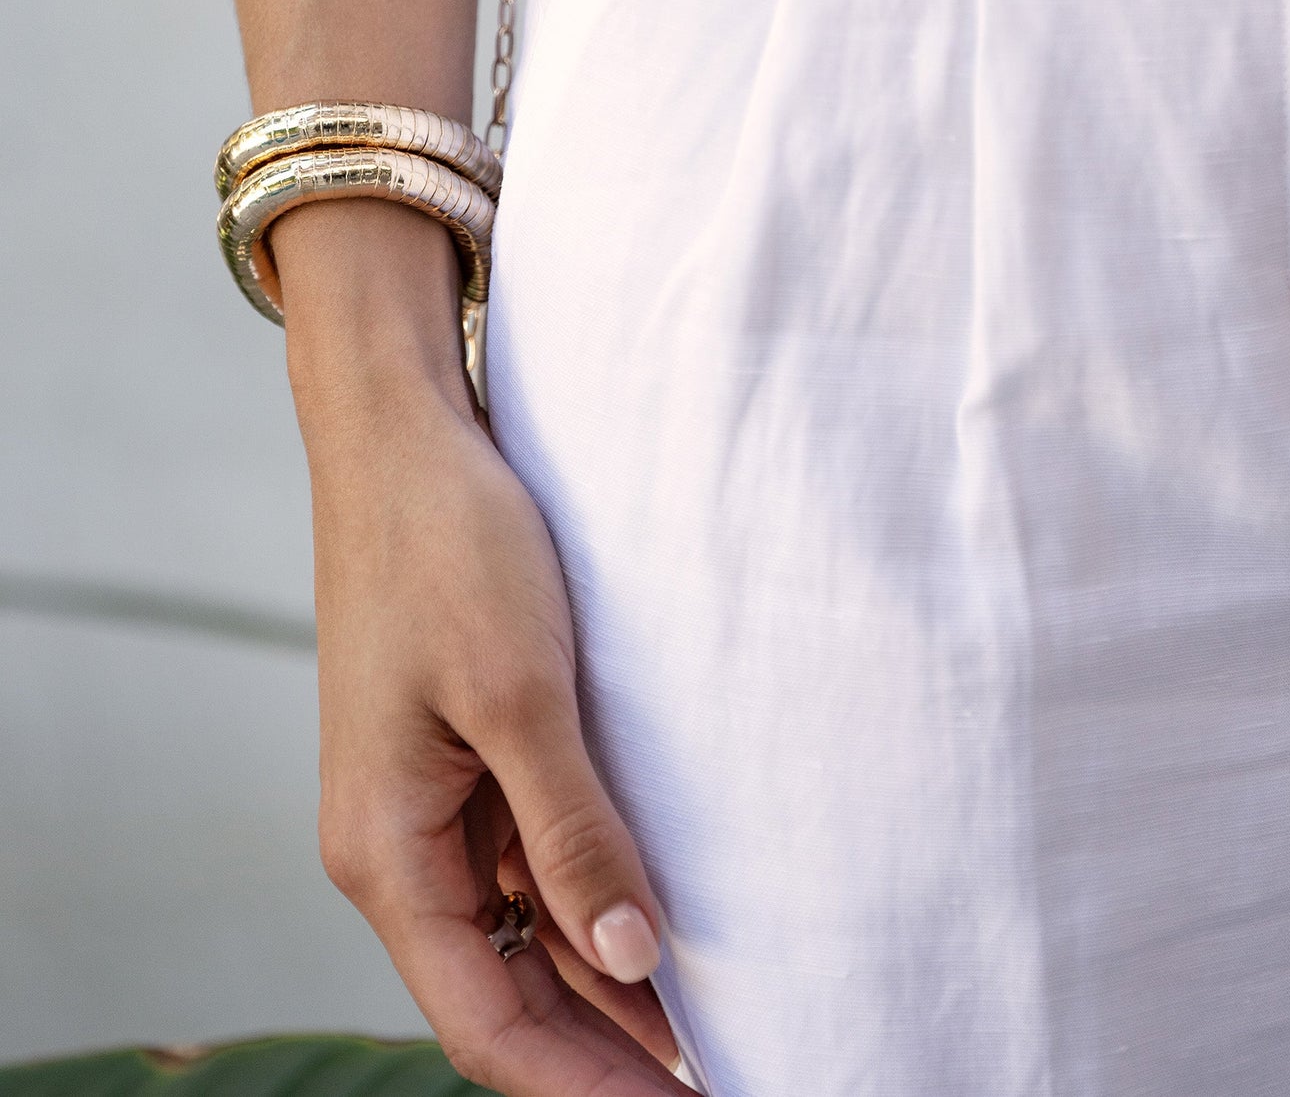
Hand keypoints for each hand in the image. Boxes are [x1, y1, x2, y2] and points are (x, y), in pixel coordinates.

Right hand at [277, 203, 687, 1095]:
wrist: (401, 437)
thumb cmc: (448, 549)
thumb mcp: (520, 694)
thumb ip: (572, 834)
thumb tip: (632, 960)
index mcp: (386, 851)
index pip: (488, 1023)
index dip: (590, 1088)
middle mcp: (396, 845)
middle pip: (503, 992)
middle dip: (606, 1050)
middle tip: (725, 1078)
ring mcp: (424, 801)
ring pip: (519, 931)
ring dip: (601, 979)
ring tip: (713, 1024)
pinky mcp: (455, 754)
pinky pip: (522, 860)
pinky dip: (587, 898)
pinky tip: (659, 918)